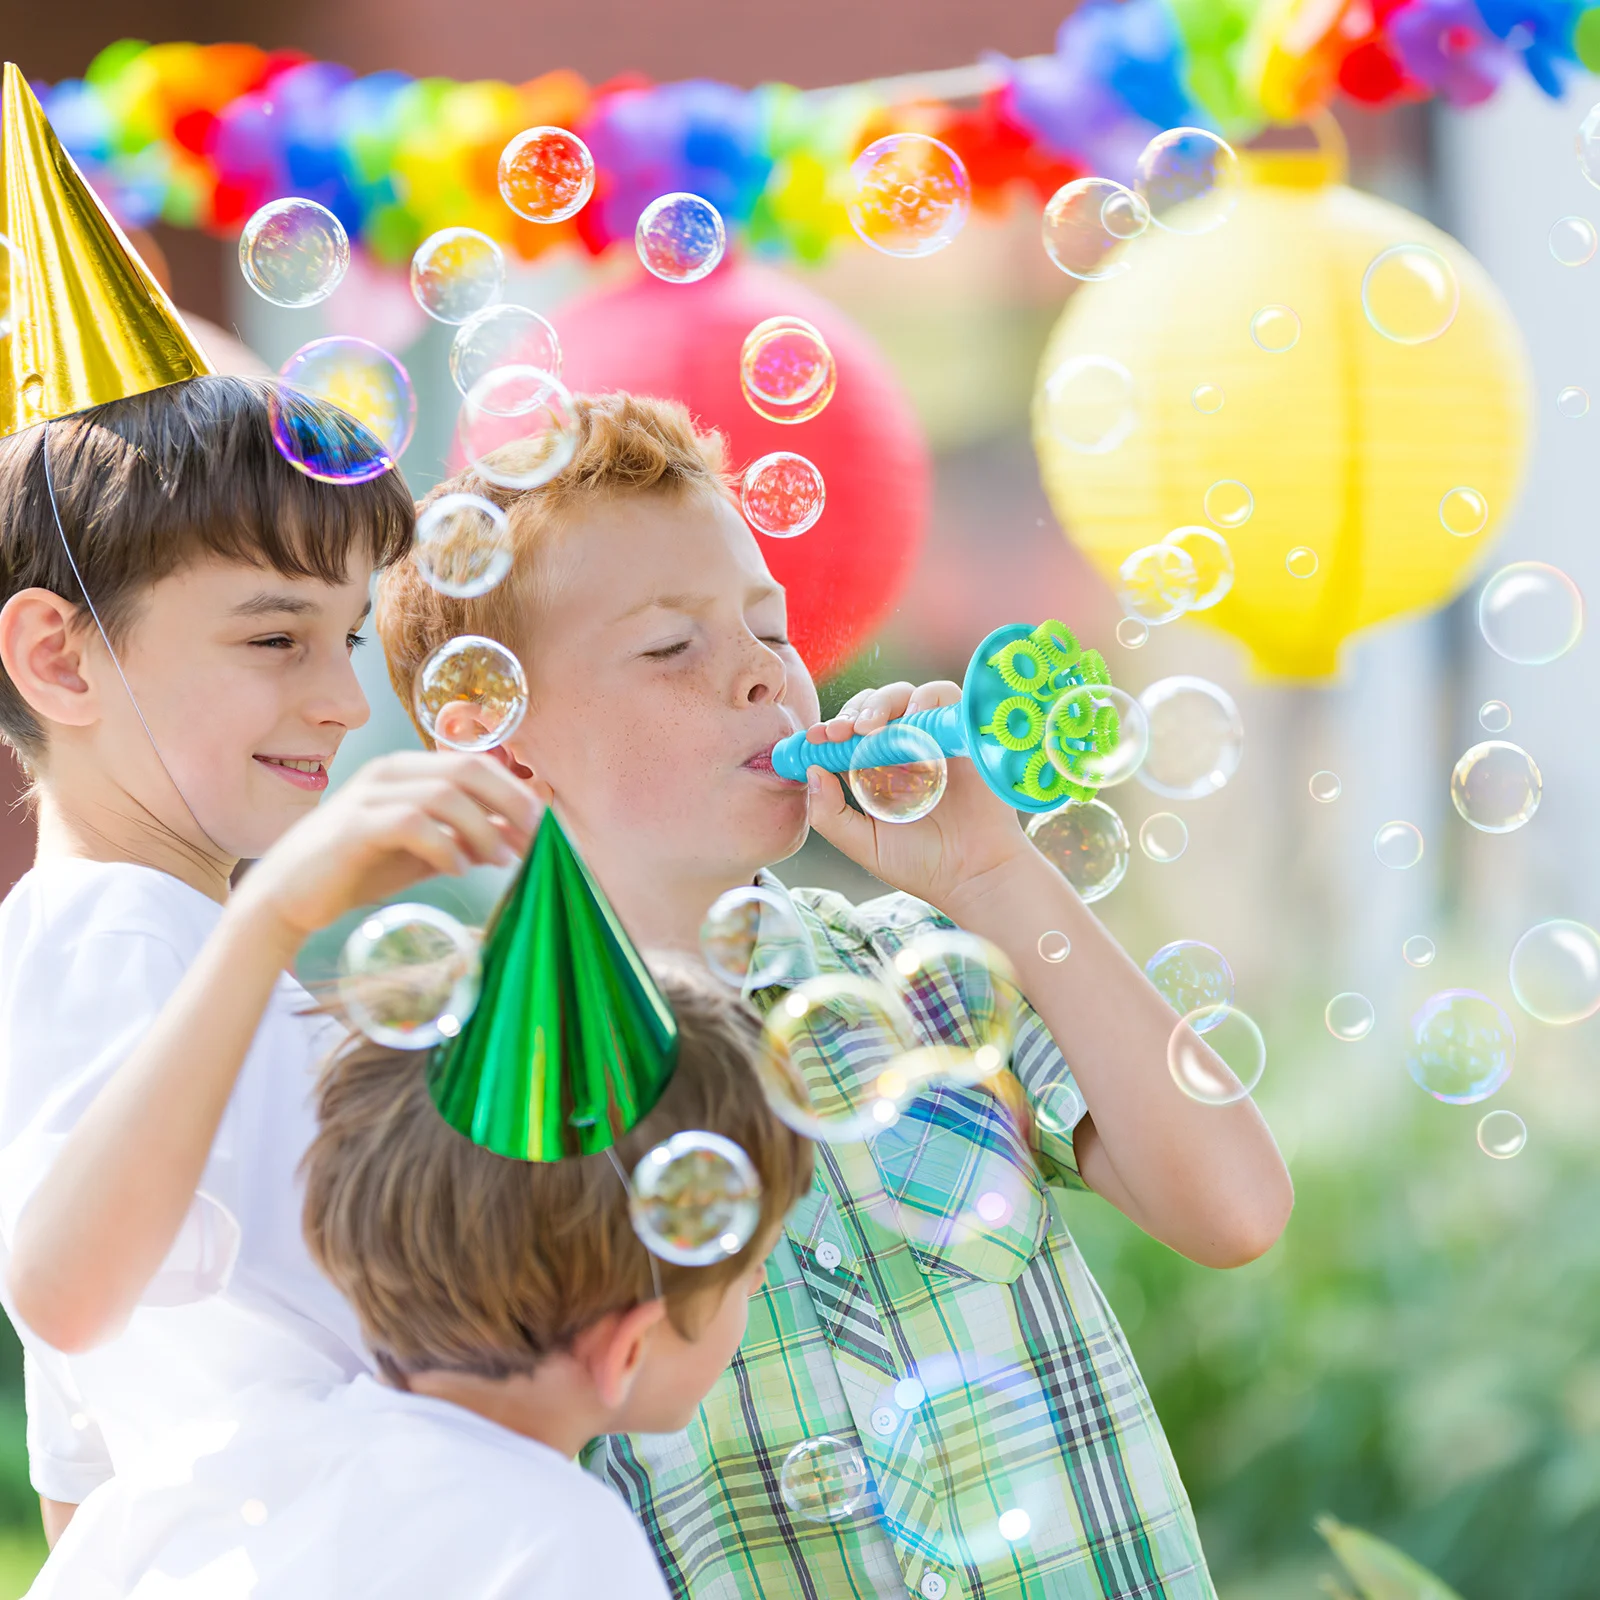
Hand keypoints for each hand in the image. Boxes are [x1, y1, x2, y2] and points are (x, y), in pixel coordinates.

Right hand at [233, 751, 540, 949]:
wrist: (290, 895)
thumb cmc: (358, 869)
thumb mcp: (424, 851)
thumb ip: (465, 838)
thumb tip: (516, 836)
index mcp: (407, 770)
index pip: (475, 764)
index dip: (515, 793)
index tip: (543, 827)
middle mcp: (389, 772)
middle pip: (467, 770)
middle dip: (510, 804)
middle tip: (534, 841)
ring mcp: (369, 795)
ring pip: (444, 795)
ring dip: (482, 829)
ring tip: (497, 860)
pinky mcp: (354, 826)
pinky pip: (412, 824)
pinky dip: (445, 846)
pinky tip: (458, 869)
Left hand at [803, 680, 1030, 914]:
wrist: (973, 876)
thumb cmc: (921, 864)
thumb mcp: (864, 844)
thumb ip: (830, 814)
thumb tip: (811, 770)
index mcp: (875, 770)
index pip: (847, 734)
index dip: (830, 729)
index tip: (815, 738)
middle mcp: (903, 749)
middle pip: (873, 706)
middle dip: (852, 712)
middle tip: (841, 732)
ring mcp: (933, 740)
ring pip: (905, 696)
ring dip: (882, 703)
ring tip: (870, 728)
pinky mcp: (962, 735)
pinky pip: (945, 698)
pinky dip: (927, 699)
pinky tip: (913, 719)